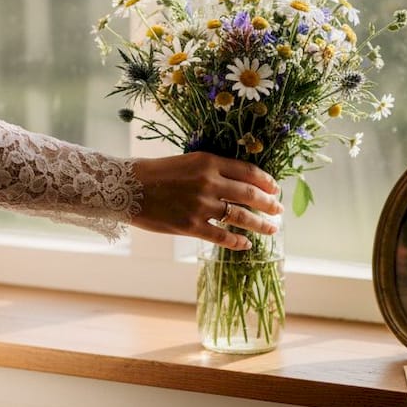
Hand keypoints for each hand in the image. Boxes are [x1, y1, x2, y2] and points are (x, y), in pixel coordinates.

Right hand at [129, 152, 282, 249]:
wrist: (127, 187)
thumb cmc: (155, 172)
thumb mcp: (187, 161)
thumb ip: (212, 169)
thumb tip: (237, 182)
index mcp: (209, 162)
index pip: (248, 172)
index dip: (266, 181)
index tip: (275, 188)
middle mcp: (209, 183)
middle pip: (250, 195)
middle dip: (269, 204)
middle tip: (279, 210)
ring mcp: (201, 206)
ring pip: (241, 217)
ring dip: (260, 224)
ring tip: (271, 229)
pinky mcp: (191, 226)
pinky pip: (222, 237)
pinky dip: (237, 242)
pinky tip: (246, 245)